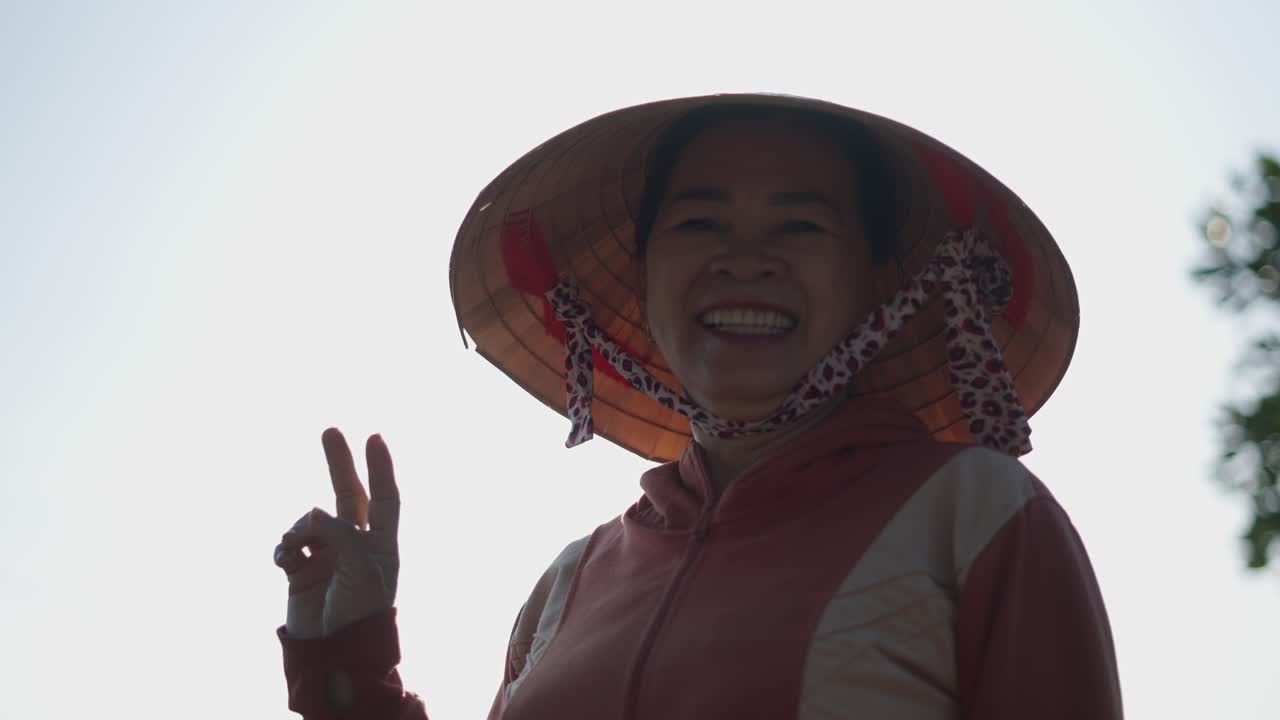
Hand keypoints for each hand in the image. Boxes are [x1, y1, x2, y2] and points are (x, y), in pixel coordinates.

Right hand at [273, 428, 400, 638]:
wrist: (333, 652)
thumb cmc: (358, 613)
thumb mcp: (362, 569)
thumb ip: (342, 534)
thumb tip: (313, 511)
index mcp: (381, 544)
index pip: (385, 497)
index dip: (380, 468)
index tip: (374, 437)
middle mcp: (355, 545)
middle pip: (348, 495)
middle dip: (339, 464)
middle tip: (330, 430)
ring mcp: (327, 557)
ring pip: (309, 521)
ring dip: (300, 528)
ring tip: (296, 548)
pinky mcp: (301, 571)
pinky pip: (288, 546)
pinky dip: (284, 548)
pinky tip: (285, 560)